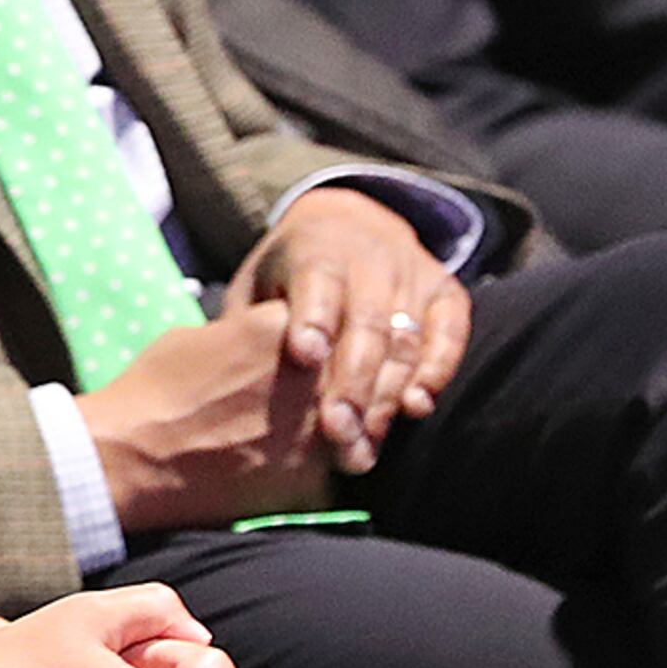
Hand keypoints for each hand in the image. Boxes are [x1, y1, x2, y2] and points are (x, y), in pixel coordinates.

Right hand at [70, 302, 334, 532]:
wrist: (132, 457)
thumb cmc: (153, 390)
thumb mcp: (199, 336)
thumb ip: (247, 336)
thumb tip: (261, 348)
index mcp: (288, 327)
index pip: (328, 321)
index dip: (314, 338)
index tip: (297, 352)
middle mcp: (317, 376)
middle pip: (351, 371)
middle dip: (333, 382)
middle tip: (297, 397)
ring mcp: (321, 430)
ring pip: (354, 423)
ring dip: (336, 427)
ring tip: (290, 434)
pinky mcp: (314, 480)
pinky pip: (332, 470)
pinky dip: (313, 470)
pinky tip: (278, 467)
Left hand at [226, 186, 470, 468]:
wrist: (349, 226)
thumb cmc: (288, 279)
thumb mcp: (258, 288)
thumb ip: (246, 329)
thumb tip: (216, 388)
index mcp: (313, 249)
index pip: (316, 282)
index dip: (312, 318)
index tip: (304, 356)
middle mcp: (368, 256)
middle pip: (365, 322)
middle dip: (351, 380)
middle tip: (336, 432)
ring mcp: (411, 272)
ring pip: (405, 336)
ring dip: (388, 392)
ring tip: (367, 440)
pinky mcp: (446, 292)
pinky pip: (450, 331)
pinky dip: (438, 367)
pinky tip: (417, 406)